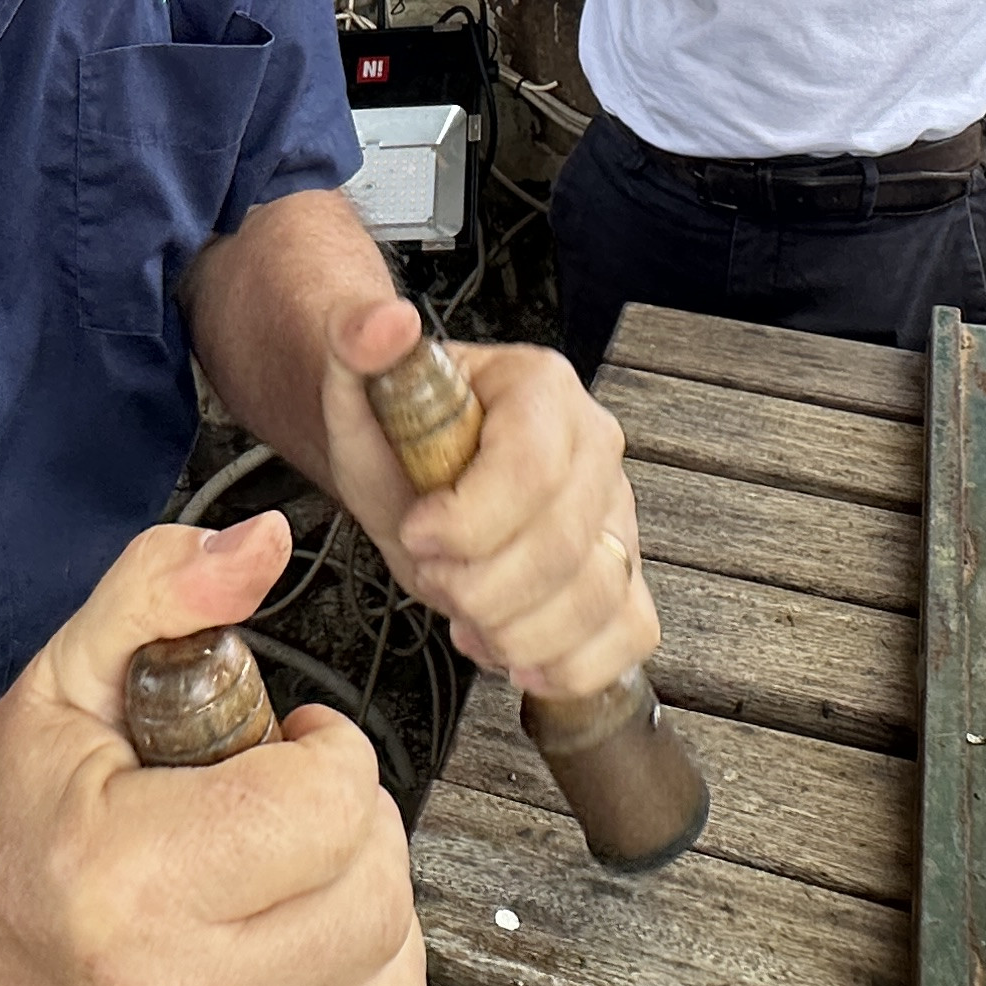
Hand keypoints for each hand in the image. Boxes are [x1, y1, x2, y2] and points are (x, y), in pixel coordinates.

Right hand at [0, 516, 431, 985]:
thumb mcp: (65, 674)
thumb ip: (165, 589)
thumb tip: (269, 542)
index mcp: (126, 880)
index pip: (333, 806)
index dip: (322, 754)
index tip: (276, 750)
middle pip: (375, 895)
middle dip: (351, 832)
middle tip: (283, 816)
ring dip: (369, 922)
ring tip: (293, 889)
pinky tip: (316, 977)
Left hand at [314, 293, 658, 705]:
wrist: (408, 467)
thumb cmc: (391, 430)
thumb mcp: (355, 383)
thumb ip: (357, 343)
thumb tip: (385, 323)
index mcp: (541, 388)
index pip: (532, 468)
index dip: (469, 521)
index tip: (415, 534)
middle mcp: (595, 447)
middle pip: (563, 545)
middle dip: (479, 586)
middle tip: (432, 575)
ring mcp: (616, 513)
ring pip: (598, 596)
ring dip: (516, 631)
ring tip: (466, 616)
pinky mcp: (621, 573)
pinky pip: (630, 631)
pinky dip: (570, 662)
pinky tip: (512, 651)